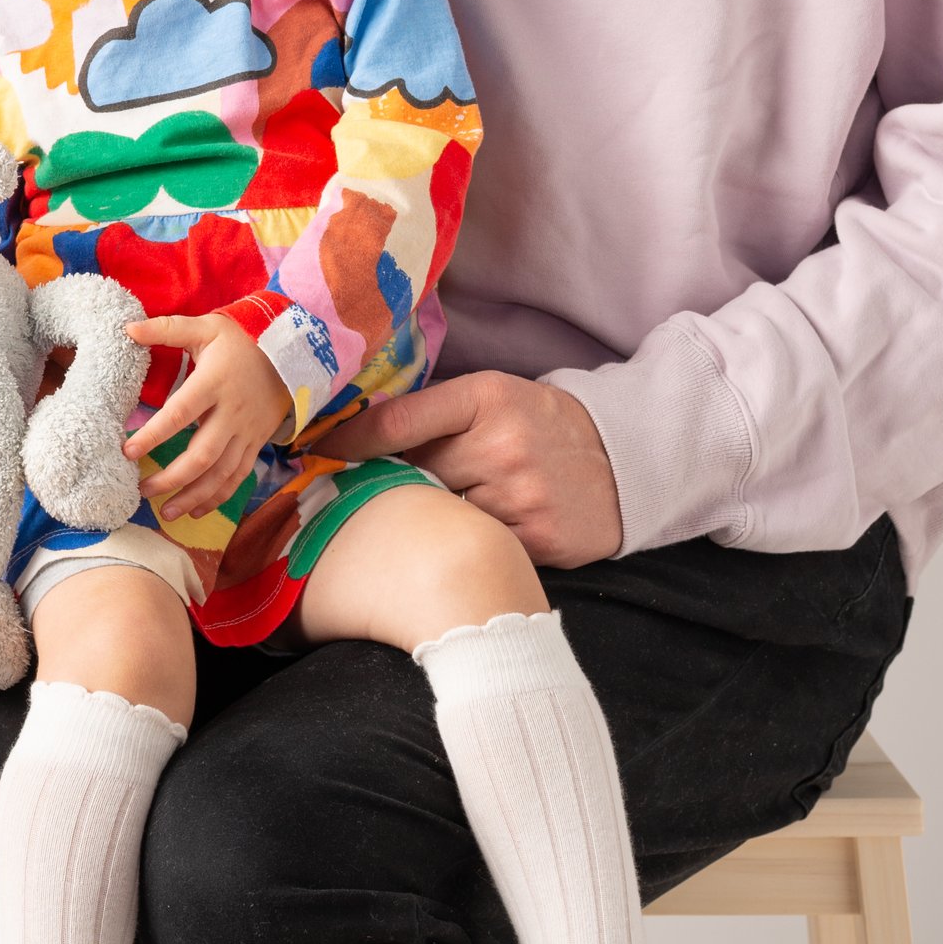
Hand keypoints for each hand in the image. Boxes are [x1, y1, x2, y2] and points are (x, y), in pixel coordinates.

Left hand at [124, 314, 292, 520]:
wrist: (292, 350)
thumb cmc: (241, 338)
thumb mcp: (206, 327)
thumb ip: (166, 328)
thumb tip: (127, 329)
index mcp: (214, 383)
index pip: (179, 413)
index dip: (153, 435)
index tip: (127, 451)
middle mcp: (231, 412)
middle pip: (202, 455)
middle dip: (171, 478)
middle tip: (141, 490)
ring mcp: (247, 432)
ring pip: (221, 474)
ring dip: (193, 497)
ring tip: (165, 512)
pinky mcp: (256, 442)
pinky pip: (238, 476)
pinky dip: (218, 497)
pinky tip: (195, 511)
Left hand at [332, 372, 622, 565]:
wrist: (625, 459)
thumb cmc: (541, 425)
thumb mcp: (493, 395)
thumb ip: (433, 412)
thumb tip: (353, 433)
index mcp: (486, 399)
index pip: (398, 422)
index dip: (350, 441)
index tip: (317, 452)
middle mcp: (502, 445)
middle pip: (413, 476)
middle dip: (392, 485)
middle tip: (365, 492)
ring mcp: (521, 496)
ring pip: (441, 517)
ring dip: (427, 521)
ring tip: (425, 520)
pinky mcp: (538, 540)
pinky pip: (477, 548)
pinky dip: (464, 546)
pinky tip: (464, 542)